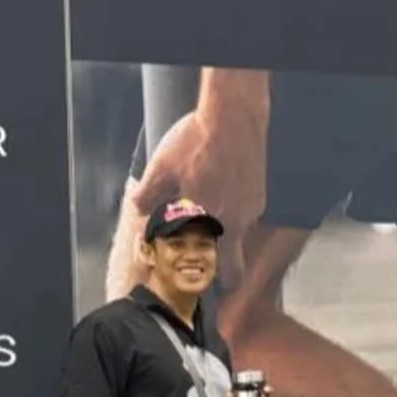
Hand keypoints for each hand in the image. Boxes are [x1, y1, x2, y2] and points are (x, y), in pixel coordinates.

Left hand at [131, 110, 266, 289]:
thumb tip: (137, 209)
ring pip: (238, 239)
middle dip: (225, 275)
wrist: (234, 117)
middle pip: (233, 268)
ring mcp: (250, 213)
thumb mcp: (161, 168)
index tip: (194, 280)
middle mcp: (232, 225)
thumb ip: (147, 195)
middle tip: (217, 275)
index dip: (199, 277)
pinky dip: (235, 213)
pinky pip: (246, 216)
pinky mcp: (259, 197)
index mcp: (204, 225)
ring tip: (212, 218)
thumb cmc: (196, 143)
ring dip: (227, 237)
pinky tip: (224, 194)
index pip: (205, 268)